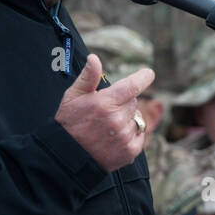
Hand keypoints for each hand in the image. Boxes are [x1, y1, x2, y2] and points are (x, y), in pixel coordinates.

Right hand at [54, 54, 153, 172]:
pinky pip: (140, 136)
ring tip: (108, 128)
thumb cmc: (69, 123)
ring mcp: (124, 137)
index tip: (148, 73)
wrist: (66, 157)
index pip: (132, 86)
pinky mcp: (129, 152)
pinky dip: (132, 135)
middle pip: (133, 103)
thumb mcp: (73, 97)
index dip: (143, 77)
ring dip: (127, 120)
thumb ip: (87, 77)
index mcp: (105, 103)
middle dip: (123, 103)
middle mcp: (117, 120)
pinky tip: (115, 138)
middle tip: (106, 111)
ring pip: (137, 120)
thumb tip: (94, 58)